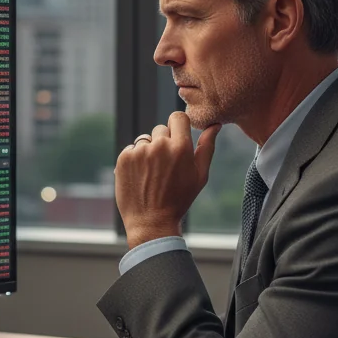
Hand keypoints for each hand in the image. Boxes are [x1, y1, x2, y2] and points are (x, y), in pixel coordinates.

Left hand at [114, 112, 220, 247]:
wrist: (150, 221)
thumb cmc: (179, 199)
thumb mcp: (200, 175)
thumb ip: (207, 147)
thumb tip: (214, 125)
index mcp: (181, 147)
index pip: (177, 117)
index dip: (178, 126)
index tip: (177, 138)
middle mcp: (159, 145)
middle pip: (161, 129)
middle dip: (163, 142)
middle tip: (165, 166)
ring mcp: (140, 151)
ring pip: (145, 140)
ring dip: (148, 151)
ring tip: (152, 174)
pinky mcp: (124, 158)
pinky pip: (131, 149)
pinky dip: (134, 159)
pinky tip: (140, 176)